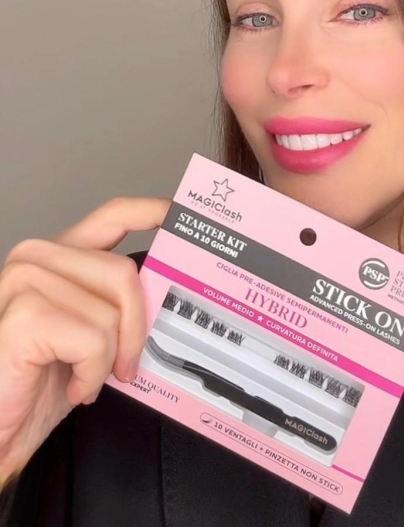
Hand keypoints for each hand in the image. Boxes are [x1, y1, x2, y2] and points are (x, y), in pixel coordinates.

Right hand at [0, 196, 169, 484]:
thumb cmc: (36, 385)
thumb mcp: (86, 332)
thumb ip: (115, 302)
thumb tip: (169, 292)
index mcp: (57, 255)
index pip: (114, 214)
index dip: (154, 212)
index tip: (182, 216)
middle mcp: (36, 257)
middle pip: (124, 273)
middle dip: (135, 328)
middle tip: (123, 365)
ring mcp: (26, 281)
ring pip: (112, 312)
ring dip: (107, 360)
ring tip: (82, 378)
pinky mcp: (26, 315)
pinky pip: (94, 340)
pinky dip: (91, 374)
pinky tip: (71, 387)